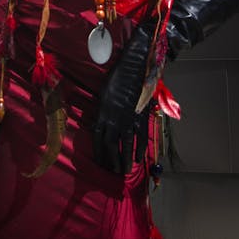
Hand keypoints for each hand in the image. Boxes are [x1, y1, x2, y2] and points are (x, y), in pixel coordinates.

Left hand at [93, 23, 153, 172]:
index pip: (97, 138)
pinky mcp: (140, 116)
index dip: (98, 152)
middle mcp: (114, 118)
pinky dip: (139, 150)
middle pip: (110, 145)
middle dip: (110, 161)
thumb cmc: (118, 77)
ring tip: (123, 171)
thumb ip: (103, 110)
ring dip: (124, 161)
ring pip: (125, 146)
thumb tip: (101, 123)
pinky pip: (140, 138)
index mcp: (102, 112)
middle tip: (111, 172)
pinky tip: (138, 159)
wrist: (134, 66)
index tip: (99, 162)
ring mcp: (128, 119)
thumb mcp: (104, 93)